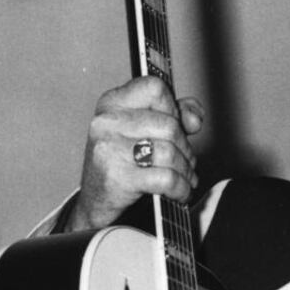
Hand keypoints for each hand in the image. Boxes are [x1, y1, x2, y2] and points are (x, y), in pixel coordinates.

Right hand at [65, 77, 204, 230]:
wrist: (96, 202)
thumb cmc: (122, 162)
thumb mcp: (144, 131)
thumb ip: (174, 114)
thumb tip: (194, 118)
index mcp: (112, 103)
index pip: (155, 87)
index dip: (174, 108)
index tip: (178, 126)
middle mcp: (106, 122)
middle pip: (169, 125)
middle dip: (186, 148)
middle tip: (186, 162)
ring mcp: (109, 149)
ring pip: (169, 152)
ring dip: (185, 170)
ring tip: (185, 178)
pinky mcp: (117, 177)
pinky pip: (166, 178)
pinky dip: (180, 188)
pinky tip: (180, 191)